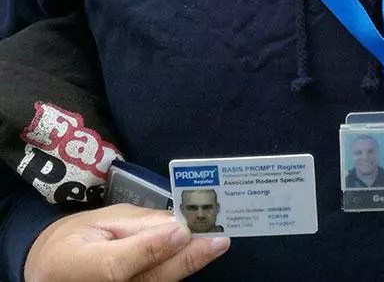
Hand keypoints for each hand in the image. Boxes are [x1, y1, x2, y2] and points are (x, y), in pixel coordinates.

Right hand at [24, 204, 229, 281]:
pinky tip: (196, 255)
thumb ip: (139, 225)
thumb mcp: (102, 220)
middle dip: (184, 260)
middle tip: (217, 241)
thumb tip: (176, 225)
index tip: (181, 231)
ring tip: (213, 244)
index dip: (150, 249)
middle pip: (146, 281)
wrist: (53, 271)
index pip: (116, 266)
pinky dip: (175, 272)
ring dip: (185, 266)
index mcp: (75, 264)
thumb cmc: (78, 239)